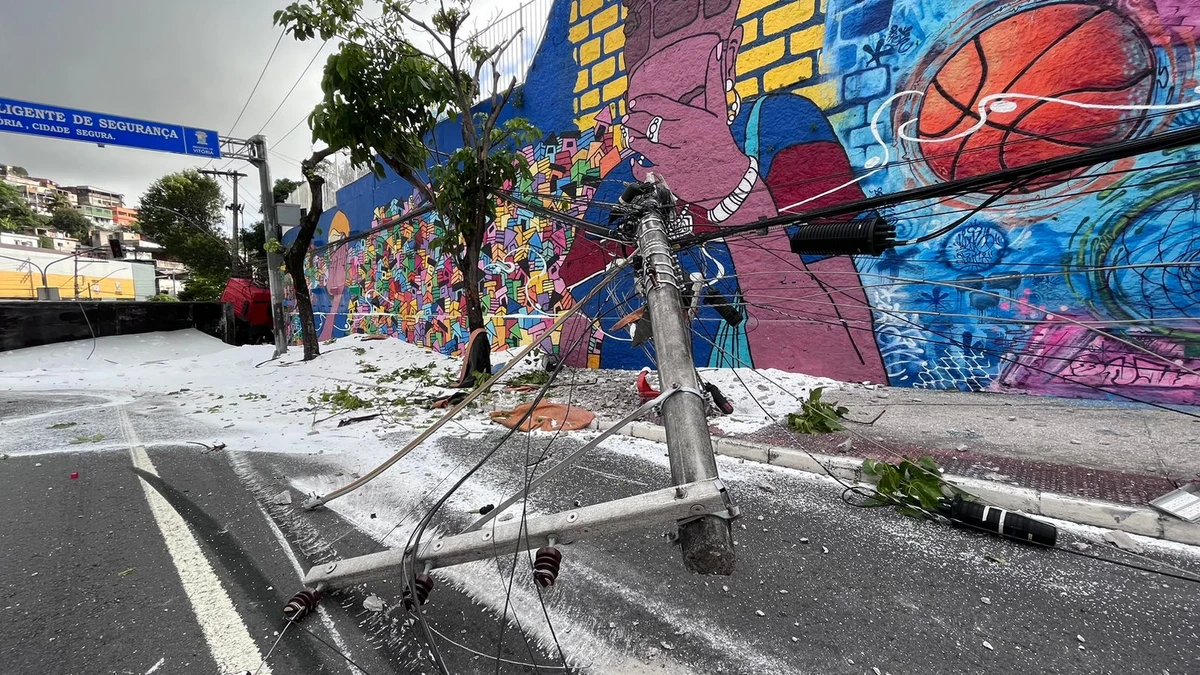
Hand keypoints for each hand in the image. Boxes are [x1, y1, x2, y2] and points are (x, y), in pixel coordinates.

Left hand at [623, 43, 750, 206]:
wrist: (730, 179)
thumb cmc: (721, 140)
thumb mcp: (718, 111)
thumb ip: (713, 81)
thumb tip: (718, 49)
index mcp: (692, 118)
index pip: (659, 106)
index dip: (643, 103)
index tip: (635, 104)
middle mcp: (683, 137)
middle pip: (648, 125)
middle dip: (634, 121)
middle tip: (627, 119)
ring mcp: (676, 158)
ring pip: (644, 146)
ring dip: (635, 141)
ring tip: (632, 136)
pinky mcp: (671, 177)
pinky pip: (645, 169)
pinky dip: (638, 165)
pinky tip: (638, 159)